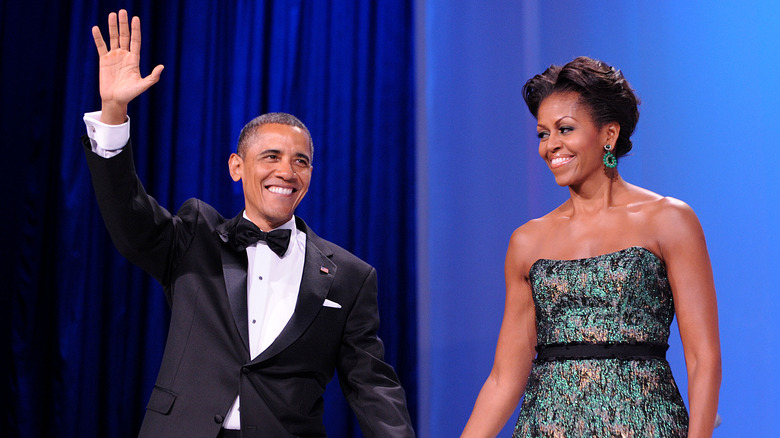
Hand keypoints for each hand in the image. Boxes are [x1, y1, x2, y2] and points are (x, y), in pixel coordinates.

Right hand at [92, 9, 162, 123]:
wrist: (115, 100)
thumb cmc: (130, 94)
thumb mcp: (143, 85)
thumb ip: (152, 77)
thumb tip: (161, 67)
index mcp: (134, 59)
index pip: (135, 41)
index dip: (135, 30)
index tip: (136, 18)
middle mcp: (125, 55)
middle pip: (124, 36)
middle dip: (124, 24)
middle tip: (122, 11)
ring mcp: (114, 56)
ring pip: (113, 38)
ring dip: (112, 27)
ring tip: (111, 15)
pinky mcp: (104, 60)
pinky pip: (101, 46)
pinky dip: (98, 38)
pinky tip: (96, 28)